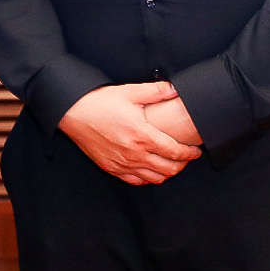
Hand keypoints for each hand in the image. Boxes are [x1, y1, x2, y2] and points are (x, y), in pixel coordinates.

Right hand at [59, 82, 202, 184]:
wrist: (73, 113)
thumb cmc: (100, 102)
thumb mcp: (130, 92)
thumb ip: (156, 91)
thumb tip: (175, 89)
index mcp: (142, 135)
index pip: (175, 152)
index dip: (189, 153)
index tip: (196, 151)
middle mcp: (134, 153)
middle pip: (168, 169)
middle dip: (182, 165)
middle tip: (187, 158)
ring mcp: (122, 163)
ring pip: (154, 179)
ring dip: (167, 173)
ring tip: (172, 164)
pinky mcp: (112, 168)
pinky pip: (136, 181)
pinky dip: (148, 178)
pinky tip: (151, 170)